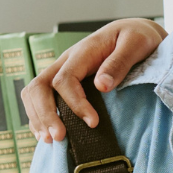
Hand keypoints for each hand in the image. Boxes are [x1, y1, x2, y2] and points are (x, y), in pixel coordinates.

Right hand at [22, 17, 167, 141]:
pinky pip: (41, 97)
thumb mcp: (136, 43)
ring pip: (34, 92)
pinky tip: (48, 134)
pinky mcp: (64, 81)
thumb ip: (119, 62)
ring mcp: (62, 71)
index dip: (75, 103)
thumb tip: (102, 86)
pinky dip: (40, 116)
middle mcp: (66, 61)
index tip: (93, 122)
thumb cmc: (138, 37)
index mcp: (83, 52)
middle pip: (39, 86)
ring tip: (51, 140)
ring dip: (38, 117)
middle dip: (45, 114)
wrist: (134, 31)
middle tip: (59, 137)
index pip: (65, 79)